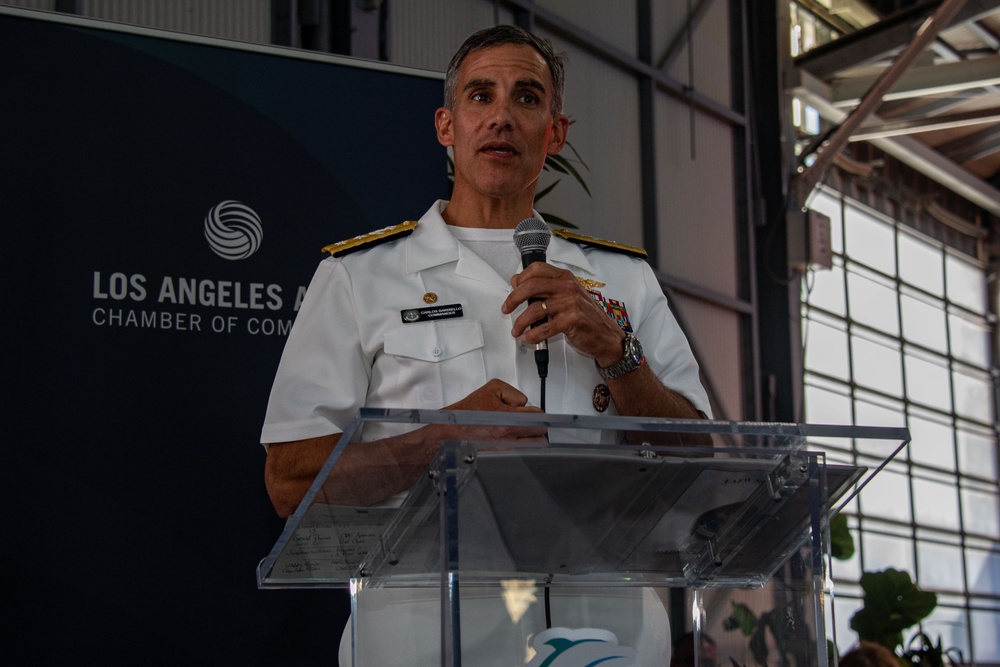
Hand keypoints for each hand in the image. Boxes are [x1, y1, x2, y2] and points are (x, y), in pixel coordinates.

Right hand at [432, 378, 547, 442]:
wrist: (454, 428)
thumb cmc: (469, 411)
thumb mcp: (493, 388)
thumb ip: (513, 393)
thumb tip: (523, 403)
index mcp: (507, 419)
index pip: (537, 415)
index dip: (536, 410)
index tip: (536, 410)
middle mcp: (509, 435)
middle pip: (541, 431)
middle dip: (538, 422)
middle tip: (532, 417)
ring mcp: (508, 445)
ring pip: (536, 442)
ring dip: (535, 433)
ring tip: (527, 426)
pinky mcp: (504, 450)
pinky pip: (526, 447)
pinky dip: (527, 440)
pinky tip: (520, 434)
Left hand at [502, 262, 624, 366]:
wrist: (605, 334)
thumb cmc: (585, 316)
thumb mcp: (568, 295)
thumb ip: (546, 288)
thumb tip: (517, 281)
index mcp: (565, 278)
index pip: (537, 269)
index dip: (520, 278)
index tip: (512, 289)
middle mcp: (567, 287)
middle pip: (531, 286)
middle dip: (513, 299)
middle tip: (506, 309)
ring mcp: (570, 303)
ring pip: (534, 309)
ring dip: (520, 322)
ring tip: (517, 330)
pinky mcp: (571, 321)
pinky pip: (544, 328)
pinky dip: (532, 335)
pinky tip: (528, 338)